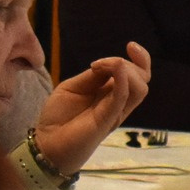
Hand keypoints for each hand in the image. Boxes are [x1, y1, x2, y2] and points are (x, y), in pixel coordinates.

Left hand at [33, 43, 152, 174]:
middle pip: (143, 79)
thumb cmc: (58, 117)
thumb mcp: (73, 87)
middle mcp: (119, 102)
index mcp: (113, 93)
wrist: (46, 144)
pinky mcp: (108, 120)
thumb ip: (93, 76)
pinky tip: (114, 68)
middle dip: (131, 62)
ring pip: (140, 88)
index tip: (130, 46)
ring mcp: (116, 112)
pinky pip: (123, 97)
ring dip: (127, 70)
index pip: (138, 75)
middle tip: (100, 63)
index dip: (141, 59)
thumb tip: (110, 63)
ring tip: (101, 66)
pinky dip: (123, 80)